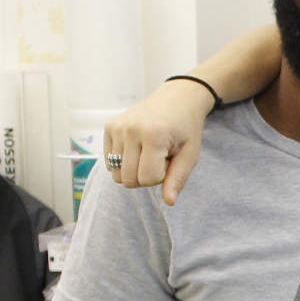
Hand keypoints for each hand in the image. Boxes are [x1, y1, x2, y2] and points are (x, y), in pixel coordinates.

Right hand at [106, 80, 217, 203]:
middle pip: (128, 180)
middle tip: (159, 158)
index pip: (147, 179)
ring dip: (134, 171)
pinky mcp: (109, 126)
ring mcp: (117, 127)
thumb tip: (169, 202)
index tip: (169, 160)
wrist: (176, 98)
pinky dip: (124, 162)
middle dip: (145, 177)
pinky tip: (138, 148)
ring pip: (117, 174)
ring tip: (148, 153)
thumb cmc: (186, 128)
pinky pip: (109, 163)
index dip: (160, 177)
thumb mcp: (190, 154)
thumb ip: (178, 178)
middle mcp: (130, 130)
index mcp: (153, 135)